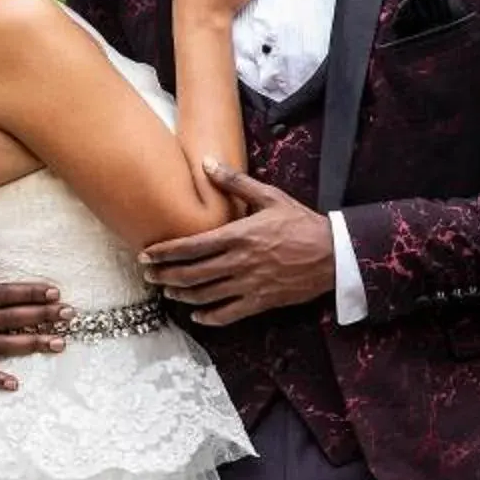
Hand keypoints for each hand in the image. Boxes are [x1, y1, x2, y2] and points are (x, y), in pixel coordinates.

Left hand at [141, 166, 336, 325]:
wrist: (333, 253)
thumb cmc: (301, 222)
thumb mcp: (270, 196)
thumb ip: (235, 182)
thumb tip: (207, 162)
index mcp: (238, 235)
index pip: (191, 245)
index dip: (165, 252)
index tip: (147, 254)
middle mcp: (239, 262)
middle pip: (191, 273)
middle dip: (165, 275)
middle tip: (148, 275)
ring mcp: (249, 284)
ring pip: (205, 295)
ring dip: (181, 295)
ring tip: (167, 291)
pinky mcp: (261, 301)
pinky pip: (228, 314)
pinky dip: (209, 317)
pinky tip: (197, 316)